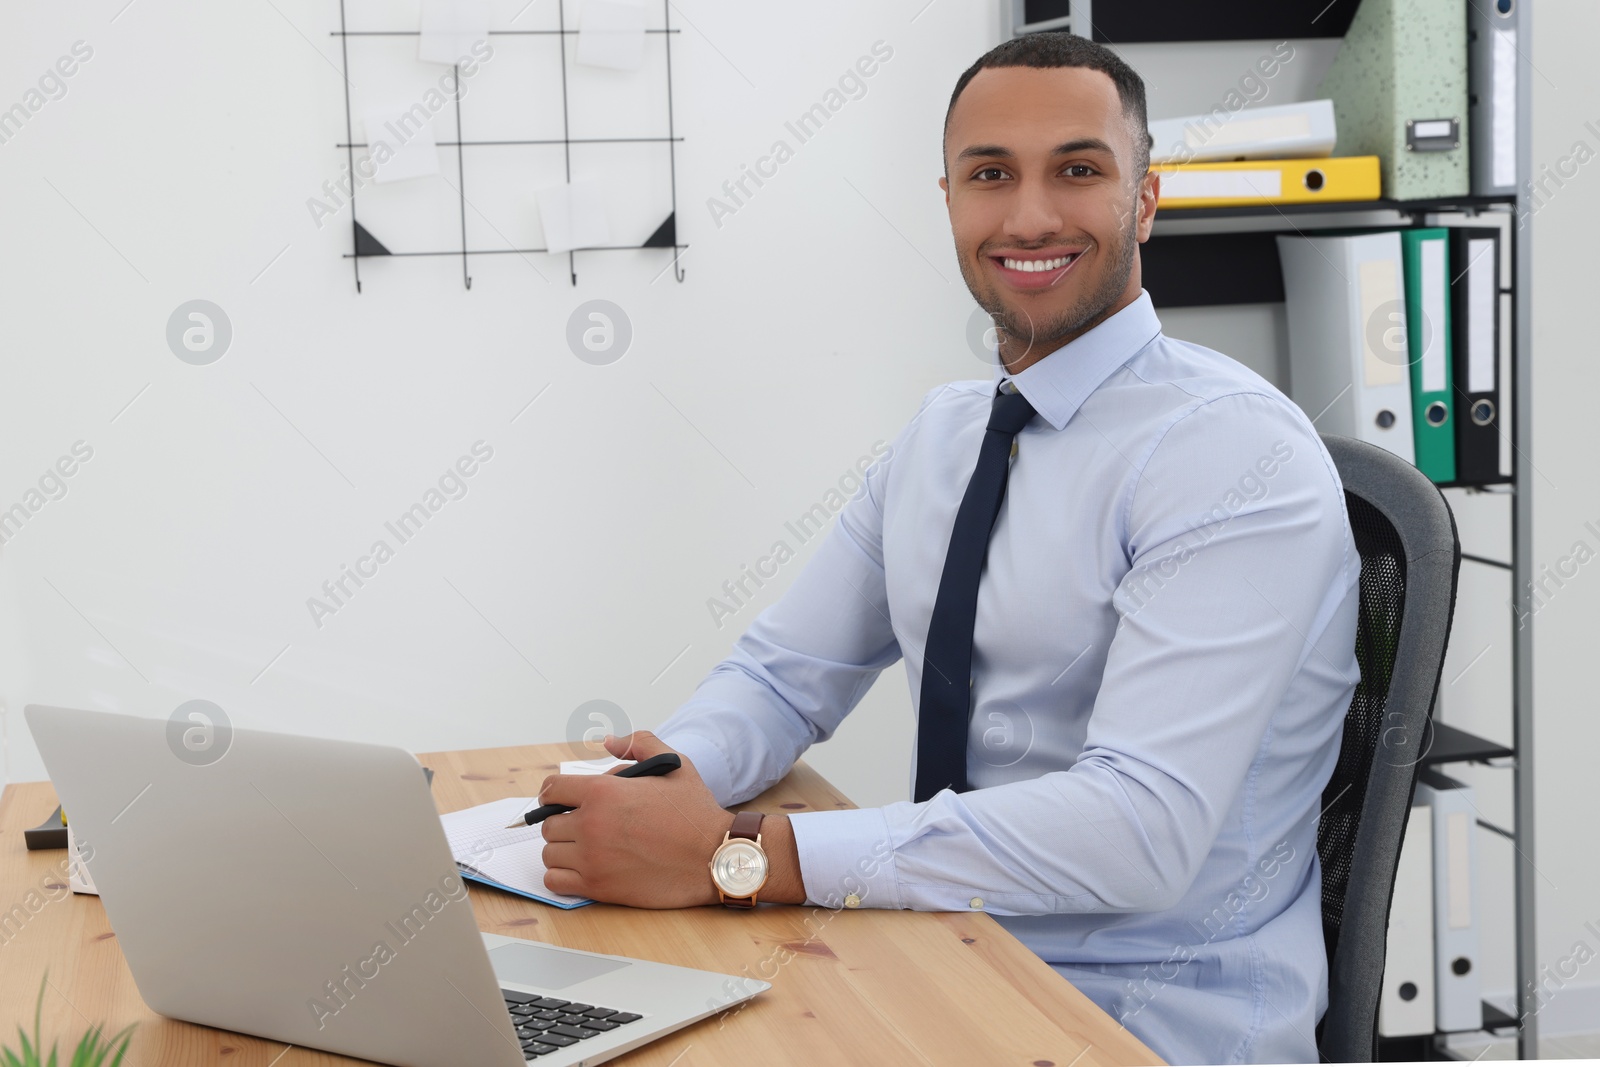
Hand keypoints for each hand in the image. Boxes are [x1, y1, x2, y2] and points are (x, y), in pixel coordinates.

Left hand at [539, 731, 731, 907]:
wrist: (714, 857)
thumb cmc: (695, 813)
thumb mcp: (674, 764)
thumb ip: (639, 744)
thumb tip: (609, 741)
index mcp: (604, 791)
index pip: (552, 789)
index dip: (555, 793)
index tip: (562, 800)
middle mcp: (591, 824)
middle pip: (549, 824)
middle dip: (564, 822)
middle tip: (585, 826)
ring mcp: (592, 858)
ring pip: (550, 852)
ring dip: (563, 850)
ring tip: (586, 848)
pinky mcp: (598, 887)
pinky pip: (554, 881)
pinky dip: (562, 876)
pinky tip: (582, 869)